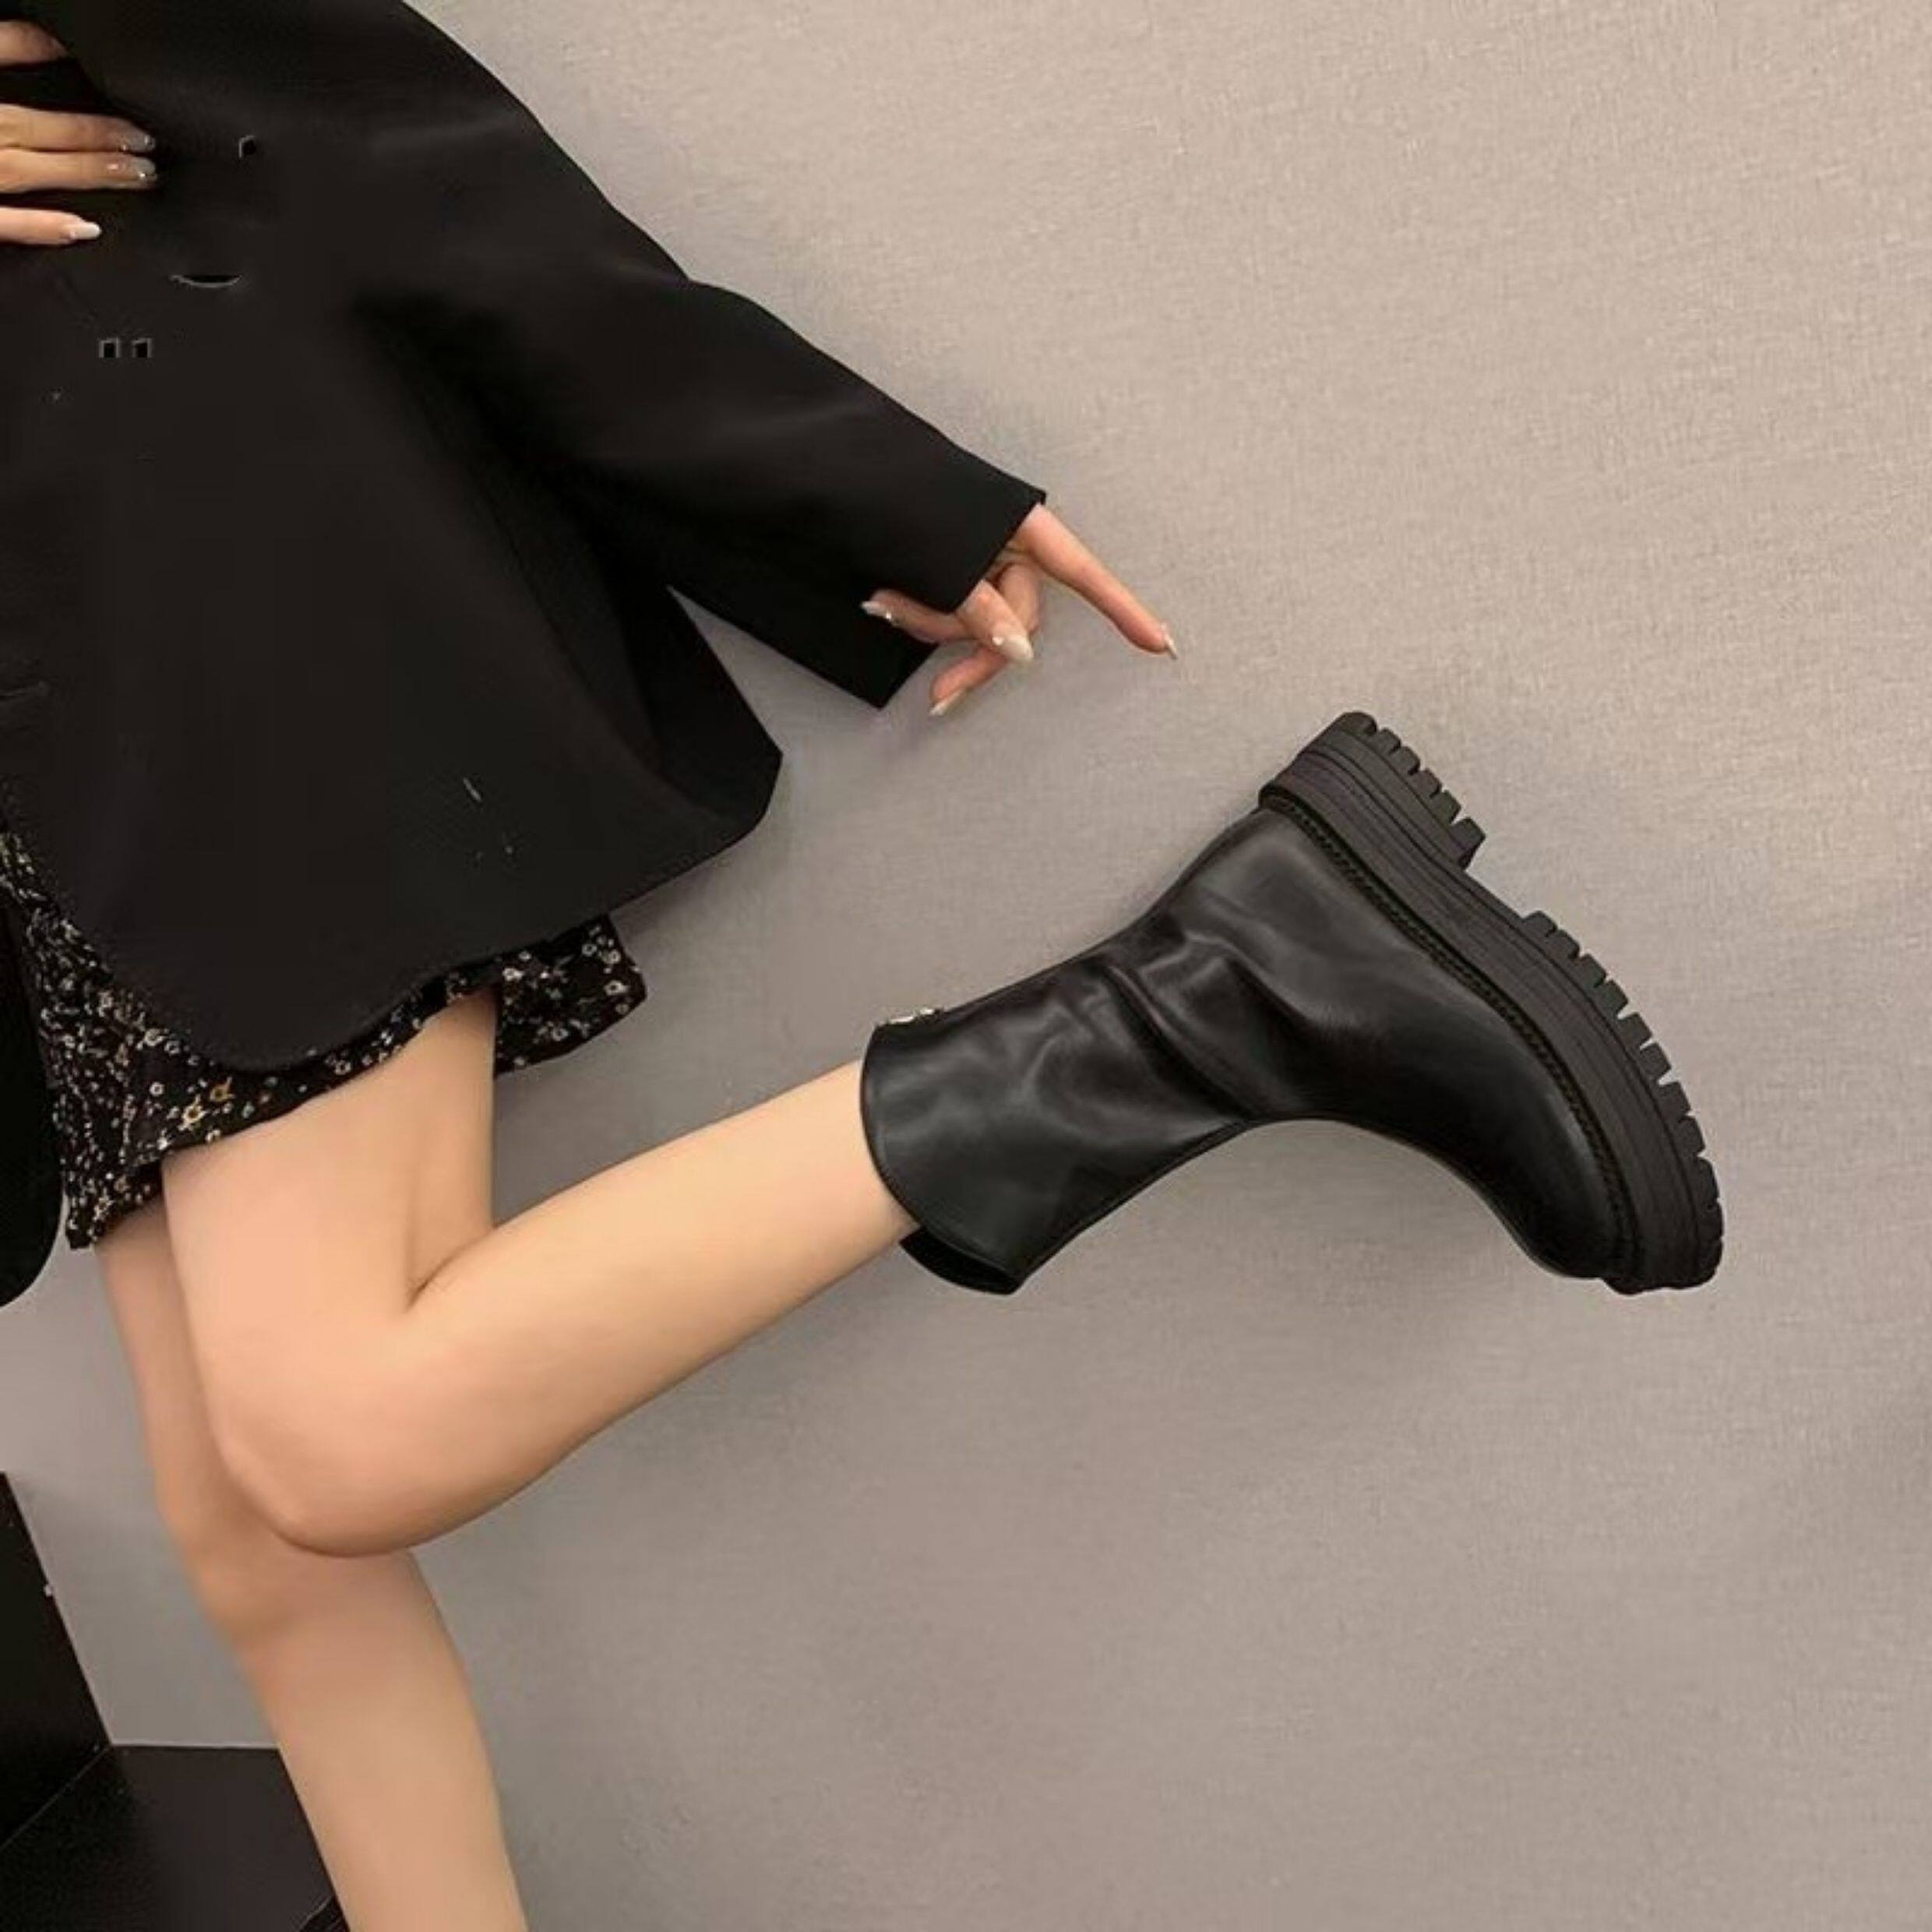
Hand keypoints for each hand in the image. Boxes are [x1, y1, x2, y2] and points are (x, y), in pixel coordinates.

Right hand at [0, 20, 156, 246]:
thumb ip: (1, 46)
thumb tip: (49, 35)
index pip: (5, 50)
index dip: (51, 55)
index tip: (102, 65)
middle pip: (38, 125)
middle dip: (99, 132)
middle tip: (151, 140)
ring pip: (32, 169)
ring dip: (88, 170)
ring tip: (142, 174)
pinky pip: (1, 221)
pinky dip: (43, 225)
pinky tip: (88, 229)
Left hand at [861, 503, 1177, 716]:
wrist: (829, 470)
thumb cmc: (889, 493)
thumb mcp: (942, 556)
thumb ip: (982, 607)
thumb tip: (1020, 652)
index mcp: (1020, 523)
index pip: (1084, 573)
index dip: (1124, 610)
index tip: (1162, 643)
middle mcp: (1005, 543)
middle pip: (1019, 617)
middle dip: (971, 642)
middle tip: (934, 678)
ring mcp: (976, 558)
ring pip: (976, 622)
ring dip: (931, 625)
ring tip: (883, 599)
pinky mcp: (947, 572)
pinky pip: (950, 611)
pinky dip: (921, 617)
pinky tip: (885, 603)